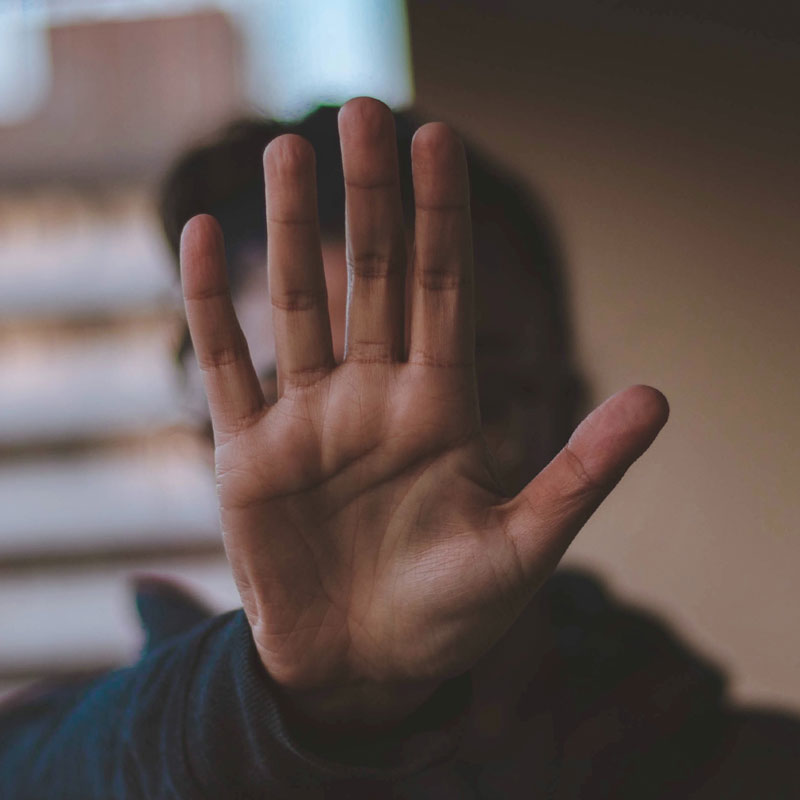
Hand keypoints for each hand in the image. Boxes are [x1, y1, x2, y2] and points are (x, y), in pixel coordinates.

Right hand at [180, 97, 667, 733]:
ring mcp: (308, 420)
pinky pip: (229, 364)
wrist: (368, 671)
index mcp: (441, 409)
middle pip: (373, 278)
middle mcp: (374, 398)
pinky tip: (205, 235)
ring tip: (288, 150)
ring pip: (300, 304)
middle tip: (359, 112)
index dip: (442, 216)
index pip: (444, 290)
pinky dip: (213, 304)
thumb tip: (659, 397)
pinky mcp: (248, 454)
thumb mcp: (526, 547)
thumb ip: (582, 471)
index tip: (436, 139)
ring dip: (293, 230)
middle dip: (368, 199)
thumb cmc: (451, 618)